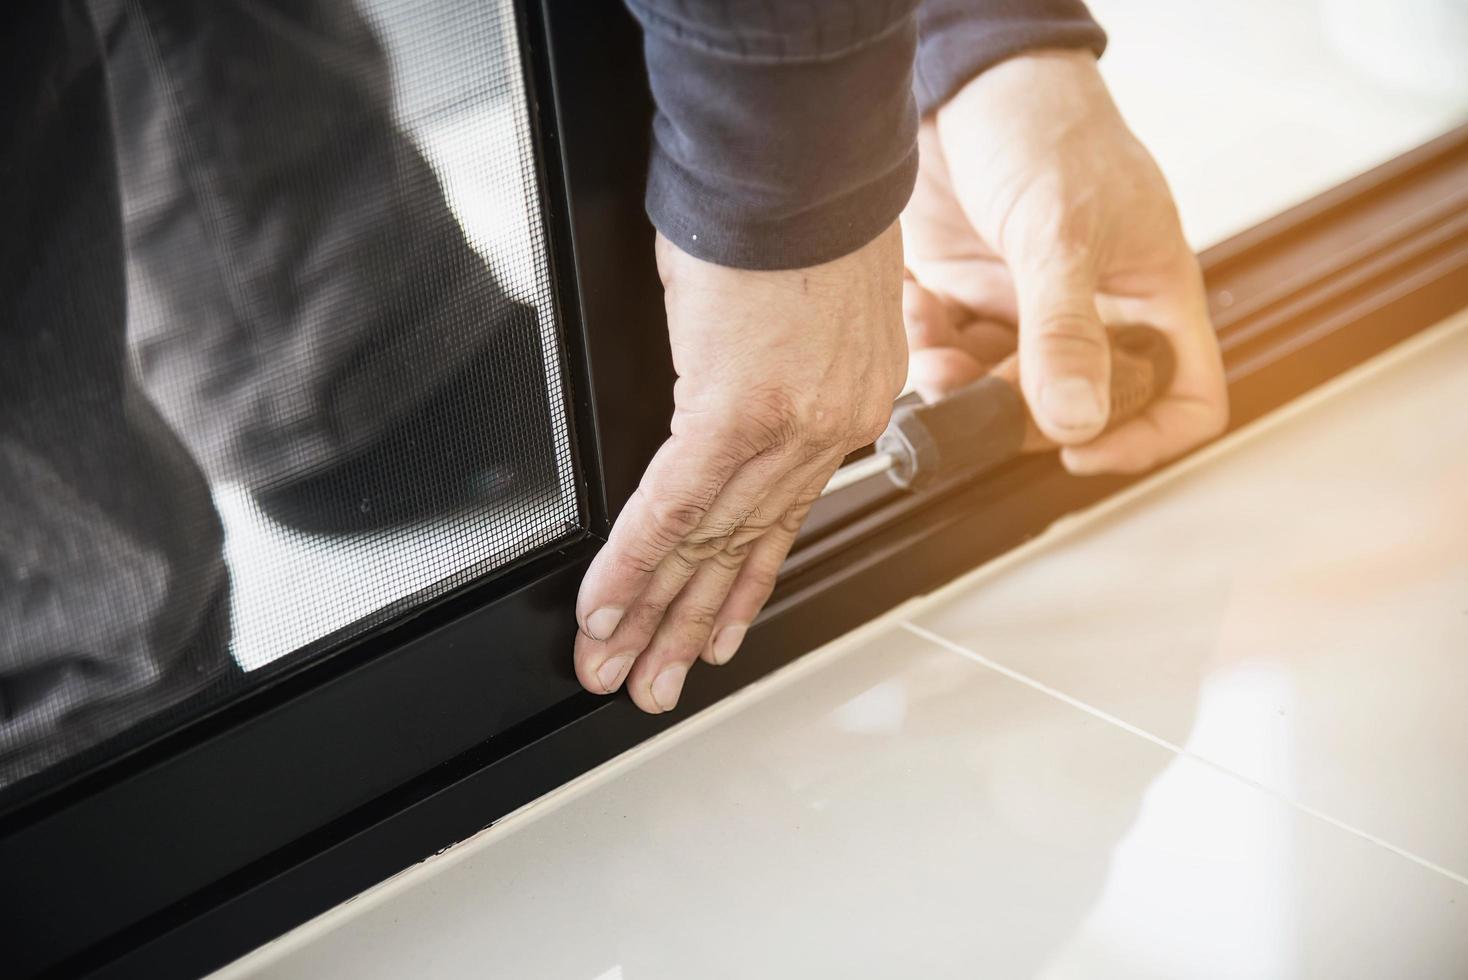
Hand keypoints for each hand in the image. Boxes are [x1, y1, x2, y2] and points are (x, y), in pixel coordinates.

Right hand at [574, 226, 906, 711]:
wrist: (803, 151)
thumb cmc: (799, 204)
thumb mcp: (803, 300)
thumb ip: (772, 366)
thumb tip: (725, 389)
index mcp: (849, 400)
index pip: (784, 516)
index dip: (741, 584)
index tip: (716, 630)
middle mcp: (829, 425)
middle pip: (745, 545)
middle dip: (692, 626)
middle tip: (655, 684)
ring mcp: (788, 424)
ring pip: (710, 542)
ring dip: (656, 617)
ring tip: (620, 672)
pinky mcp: (737, 408)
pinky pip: (674, 506)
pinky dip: (633, 565)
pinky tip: (604, 612)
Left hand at [902, 50, 1226, 473]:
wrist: (961, 78)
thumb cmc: (1044, 125)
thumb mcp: (1063, 230)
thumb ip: (1065, 331)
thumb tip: (1075, 422)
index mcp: (1148, 296)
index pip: (1182, 395)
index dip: (1145, 438)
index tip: (1081, 449)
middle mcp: (1092, 313)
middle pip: (1073, 410)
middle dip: (1017, 413)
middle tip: (974, 398)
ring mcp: (1028, 309)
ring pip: (1001, 393)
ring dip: (960, 387)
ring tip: (933, 353)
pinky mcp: (970, 298)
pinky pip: (951, 357)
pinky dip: (928, 349)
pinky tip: (918, 309)